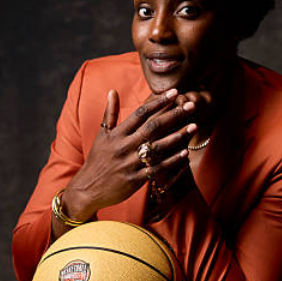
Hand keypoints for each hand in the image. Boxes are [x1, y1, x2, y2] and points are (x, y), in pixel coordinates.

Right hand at [60, 88, 195, 222]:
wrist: (87, 189)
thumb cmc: (97, 159)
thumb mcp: (101, 135)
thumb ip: (110, 113)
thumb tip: (112, 91)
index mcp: (116, 134)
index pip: (140, 113)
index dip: (158, 102)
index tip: (174, 92)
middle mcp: (123, 147)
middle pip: (152, 127)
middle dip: (173, 115)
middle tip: (190, 105)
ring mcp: (129, 164)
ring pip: (158, 147)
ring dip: (178, 136)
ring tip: (193, 126)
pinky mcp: (135, 180)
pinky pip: (157, 168)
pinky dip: (172, 160)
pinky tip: (185, 152)